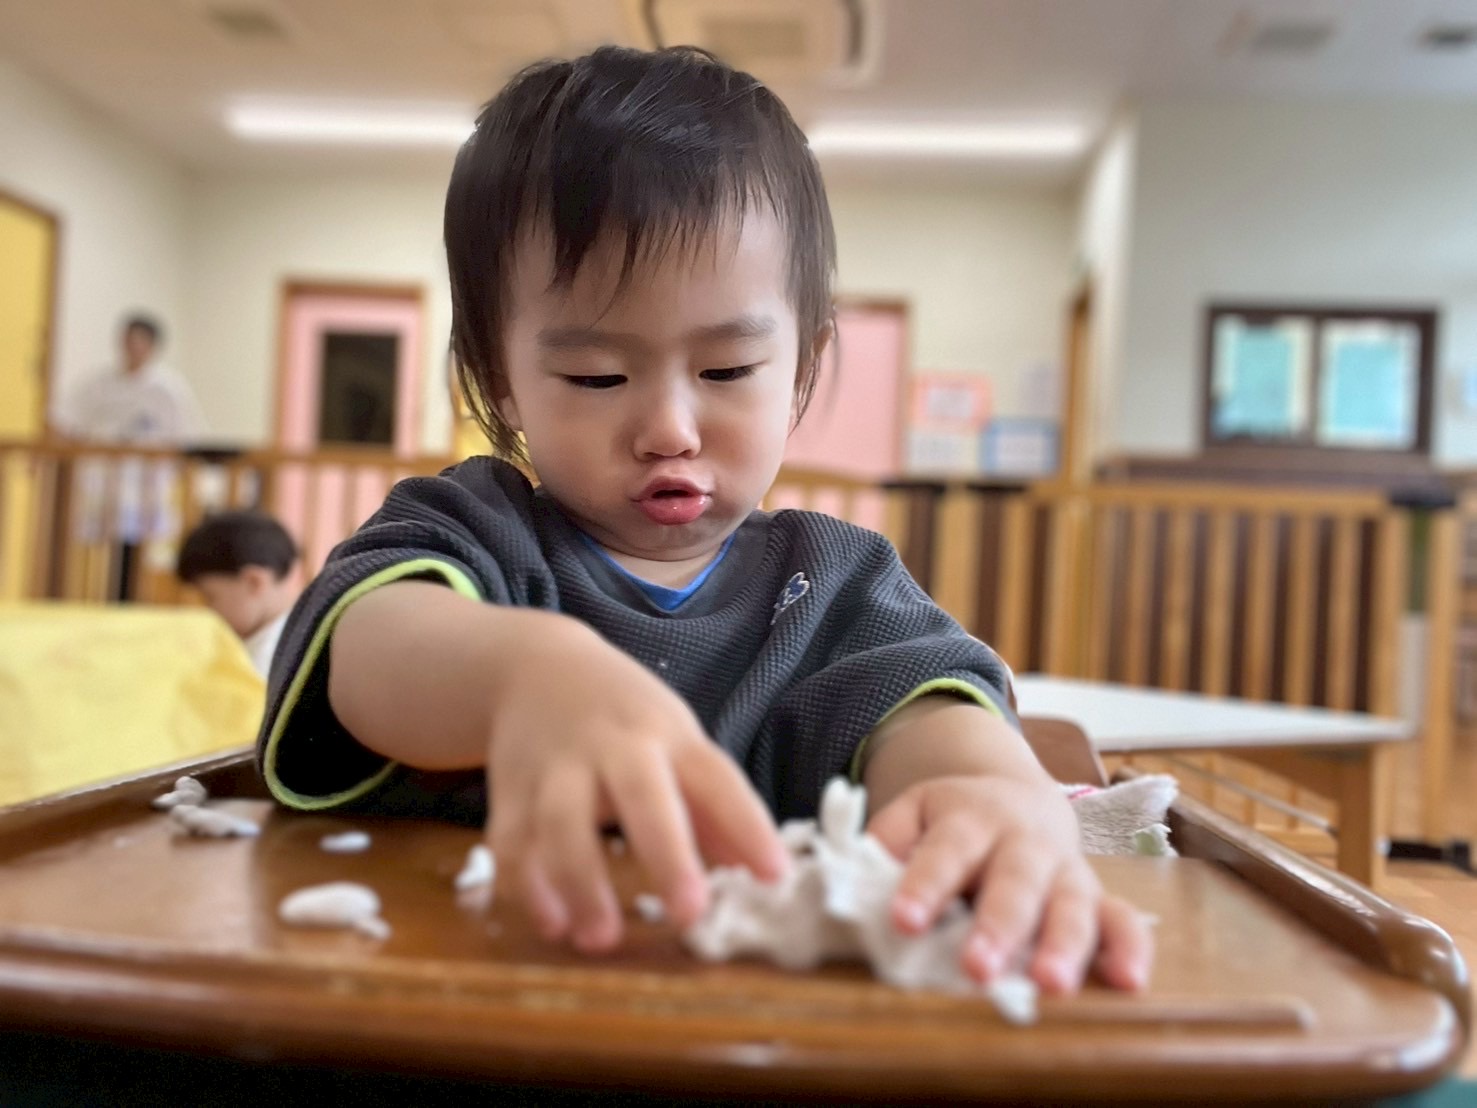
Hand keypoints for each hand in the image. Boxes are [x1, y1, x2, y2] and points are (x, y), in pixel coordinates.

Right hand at [484, 619, 786, 952]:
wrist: (533, 667)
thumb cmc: (624, 716)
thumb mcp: (676, 742)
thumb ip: (714, 808)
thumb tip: (762, 872)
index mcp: (669, 736)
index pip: (717, 779)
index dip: (748, 827)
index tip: (775, 876)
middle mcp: (614, 746)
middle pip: (641, 795)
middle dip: (666, 854)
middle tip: (690, 912)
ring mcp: (557, 765)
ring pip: (564, 821)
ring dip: (581, 882)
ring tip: (600, 940)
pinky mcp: (510, 788)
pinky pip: (511, 838)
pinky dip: (526, 884)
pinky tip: (551, 924)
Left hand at [867, 774, 1152, 993]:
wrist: (1018, 796)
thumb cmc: (953, 821)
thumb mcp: (913, 812)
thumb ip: (884, 842)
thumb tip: (852, 882)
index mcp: (971, 818)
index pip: (945, 850)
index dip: (925, 884)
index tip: (903, 920)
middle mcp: (1024, 842)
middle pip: (1014, 879)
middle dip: (998, 924)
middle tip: (978, 966)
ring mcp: (1066, 870)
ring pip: (1073, 903)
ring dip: (1064, 944)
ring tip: (1051, 984)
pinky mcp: (1098, 898)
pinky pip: (1123, 919)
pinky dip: (1130, 948)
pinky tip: (1128, 982)